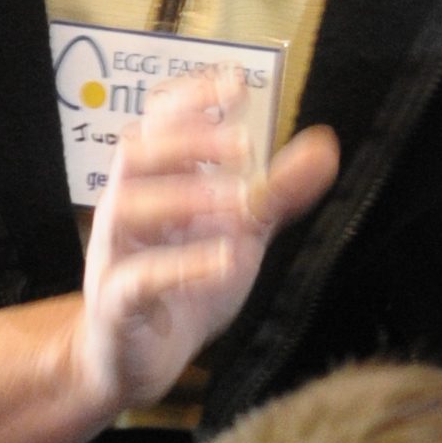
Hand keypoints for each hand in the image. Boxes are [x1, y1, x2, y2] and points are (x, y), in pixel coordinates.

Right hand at [70, 75, 338, 419]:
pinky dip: (183, 265)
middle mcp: (126, 208)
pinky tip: (229, 256)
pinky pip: (139, 278)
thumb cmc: (183, 284)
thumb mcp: (239, 232)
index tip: (235, 82)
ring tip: (239, 199)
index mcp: (154, 182)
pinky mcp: (116, 303)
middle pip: (136, 153)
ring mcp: (116, 254)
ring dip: (184, 195)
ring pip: (129, 207)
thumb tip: (326, 145)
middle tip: (243, 143)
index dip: (192, 97)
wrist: (137, 359)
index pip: (160, 123)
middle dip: (188, 139)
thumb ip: (277, 191)